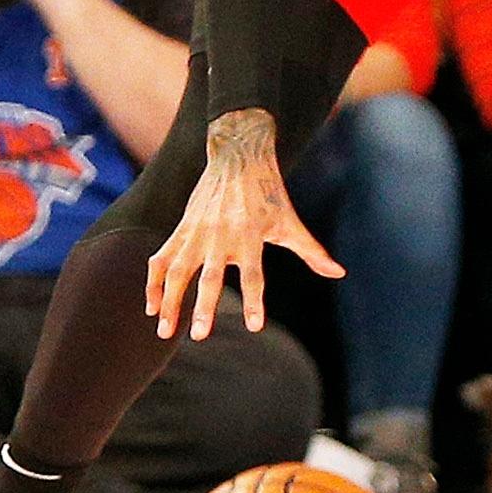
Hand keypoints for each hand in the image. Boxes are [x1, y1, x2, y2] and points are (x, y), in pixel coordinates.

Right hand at [146, 108, 342, 340]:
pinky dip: (154, 282)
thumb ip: (311, 251)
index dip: (256, 300)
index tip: (255, 326)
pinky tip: (152, 306)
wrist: (238, 157)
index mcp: (251, 236)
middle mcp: (221, 235)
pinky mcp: (182, 229)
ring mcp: (197, 232)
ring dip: (170, 302)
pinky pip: (162, 259)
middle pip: (211, 277)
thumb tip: (339, 272)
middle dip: (204, 306)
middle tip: (200, 335)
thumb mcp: (290, 221)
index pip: (255, 274)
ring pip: (179, 272)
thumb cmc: (269, 193)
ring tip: (165, 331)